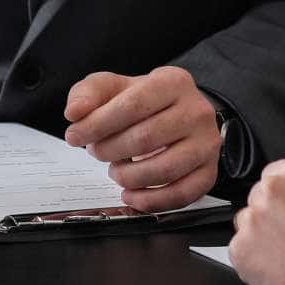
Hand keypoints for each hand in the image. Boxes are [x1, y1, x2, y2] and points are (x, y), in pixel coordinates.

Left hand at [62, 64, 220, 212]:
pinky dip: (150, 202)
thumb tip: (75, 112)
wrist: (179, 113)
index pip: (132, 105)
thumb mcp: (113, 87)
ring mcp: (206, 144)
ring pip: (164, 170)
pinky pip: (181, 195)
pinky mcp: (209, 172)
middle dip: (110, 150)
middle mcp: (197, 111)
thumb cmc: (142, 102)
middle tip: (96, 151)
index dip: (98, 124)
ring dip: (128, 177)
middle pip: (146, 138)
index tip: (74, 136)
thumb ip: (88, 93)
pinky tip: (131, 195)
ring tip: (115, 170)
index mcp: (173, 82)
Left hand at [227, 159, 284, 284]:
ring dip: (261, 237)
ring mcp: (251, 220)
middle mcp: (269, 191)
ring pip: (248, 224)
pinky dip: (254, 260)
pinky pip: (240, 250)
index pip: (276, 173)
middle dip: (272, 216)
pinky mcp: (238, 249)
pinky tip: (279, 269)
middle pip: (259, 198)